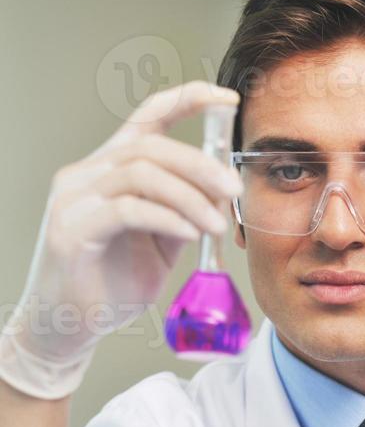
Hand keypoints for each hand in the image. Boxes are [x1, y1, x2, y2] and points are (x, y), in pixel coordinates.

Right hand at [0, 81, 241, 397]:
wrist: (69, 326)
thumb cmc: (112, 284)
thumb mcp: (160, 242)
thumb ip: (184, 211)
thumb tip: (222, 190)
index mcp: (108, 168)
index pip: (147, 118)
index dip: (187, 99)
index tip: (227, 100)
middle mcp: (86, 174)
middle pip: (150, 147)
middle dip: (199, 164)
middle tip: (233, 188)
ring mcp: (73, 199)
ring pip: (140, 173)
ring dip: (188, 196)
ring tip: (216, 224)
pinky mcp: (70, 230)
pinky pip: (127, 209)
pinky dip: (167, 217)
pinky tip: (189, 234)